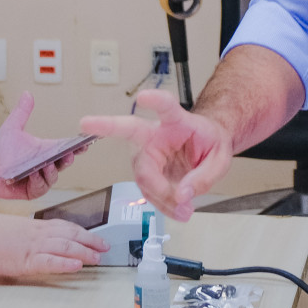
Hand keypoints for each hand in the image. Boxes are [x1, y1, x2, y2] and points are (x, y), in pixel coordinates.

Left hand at [0, 92, 92, 199]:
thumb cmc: (1, 149)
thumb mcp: (12, 128)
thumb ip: (21, 112)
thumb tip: (27, 93)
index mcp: (46, 150)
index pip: (66, 148)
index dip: (77, 146)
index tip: (85, 142)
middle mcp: (46, 165)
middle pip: (63, 163)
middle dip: (68, 159)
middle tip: (69, 154)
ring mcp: (40, 179)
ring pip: (53, 177)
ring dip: (51, 171)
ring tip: (47, 164)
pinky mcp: (31, 190)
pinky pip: (39, 188)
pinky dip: (38, 181)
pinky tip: (33, 174)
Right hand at [0, 214, 107, 277]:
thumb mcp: (20, 229)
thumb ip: (36, 233)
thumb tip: (48, 238)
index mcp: (39, 227)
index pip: (68, 227)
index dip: (85, 233)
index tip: (98, 238)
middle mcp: (41, 235)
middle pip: (71, 236)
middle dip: (91, 241)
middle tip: (106, 247)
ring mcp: (35, 247)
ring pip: (65, 247)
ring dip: (83, 252)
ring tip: (97, 257)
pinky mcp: (27, 261)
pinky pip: (49, 262)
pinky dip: (64, 264)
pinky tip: (76, 266)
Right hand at [80, 88, 231, 220]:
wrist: (205, 150)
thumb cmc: (211, 144)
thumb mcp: (220, 159)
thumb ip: (204, 176)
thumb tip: (182, 196)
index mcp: (177, 120)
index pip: (166, 107)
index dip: (154, 101)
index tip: (143, 97)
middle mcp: (155, 133)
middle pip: (129, 128)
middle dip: (106, 125)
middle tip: (87, 122)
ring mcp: (146, 152)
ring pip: (143, 175)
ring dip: (162, 196)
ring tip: (185, 209)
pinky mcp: (145, 171)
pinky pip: (148, 191)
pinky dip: (163, 205)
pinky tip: (177, 209)